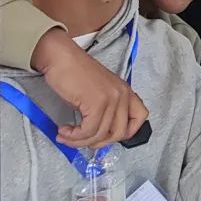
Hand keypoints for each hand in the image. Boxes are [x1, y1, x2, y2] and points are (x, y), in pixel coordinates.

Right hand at [32, 28, 149, 148]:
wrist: (60, 58)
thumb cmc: (74, 73)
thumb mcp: (98, 91)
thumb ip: (106, 109)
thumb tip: (101, 135)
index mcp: (125, 91)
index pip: (140, 117)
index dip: (126, 132)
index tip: (106, 136)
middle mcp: (122, 94)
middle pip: (120, 133)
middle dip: (99, 142)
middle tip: (81, 139)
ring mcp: (111, 98)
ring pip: (101, 134)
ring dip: (80, 141)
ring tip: (66, 135)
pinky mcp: (97, 103)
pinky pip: (88, 131)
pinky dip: (74, 136)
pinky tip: (64, 130)